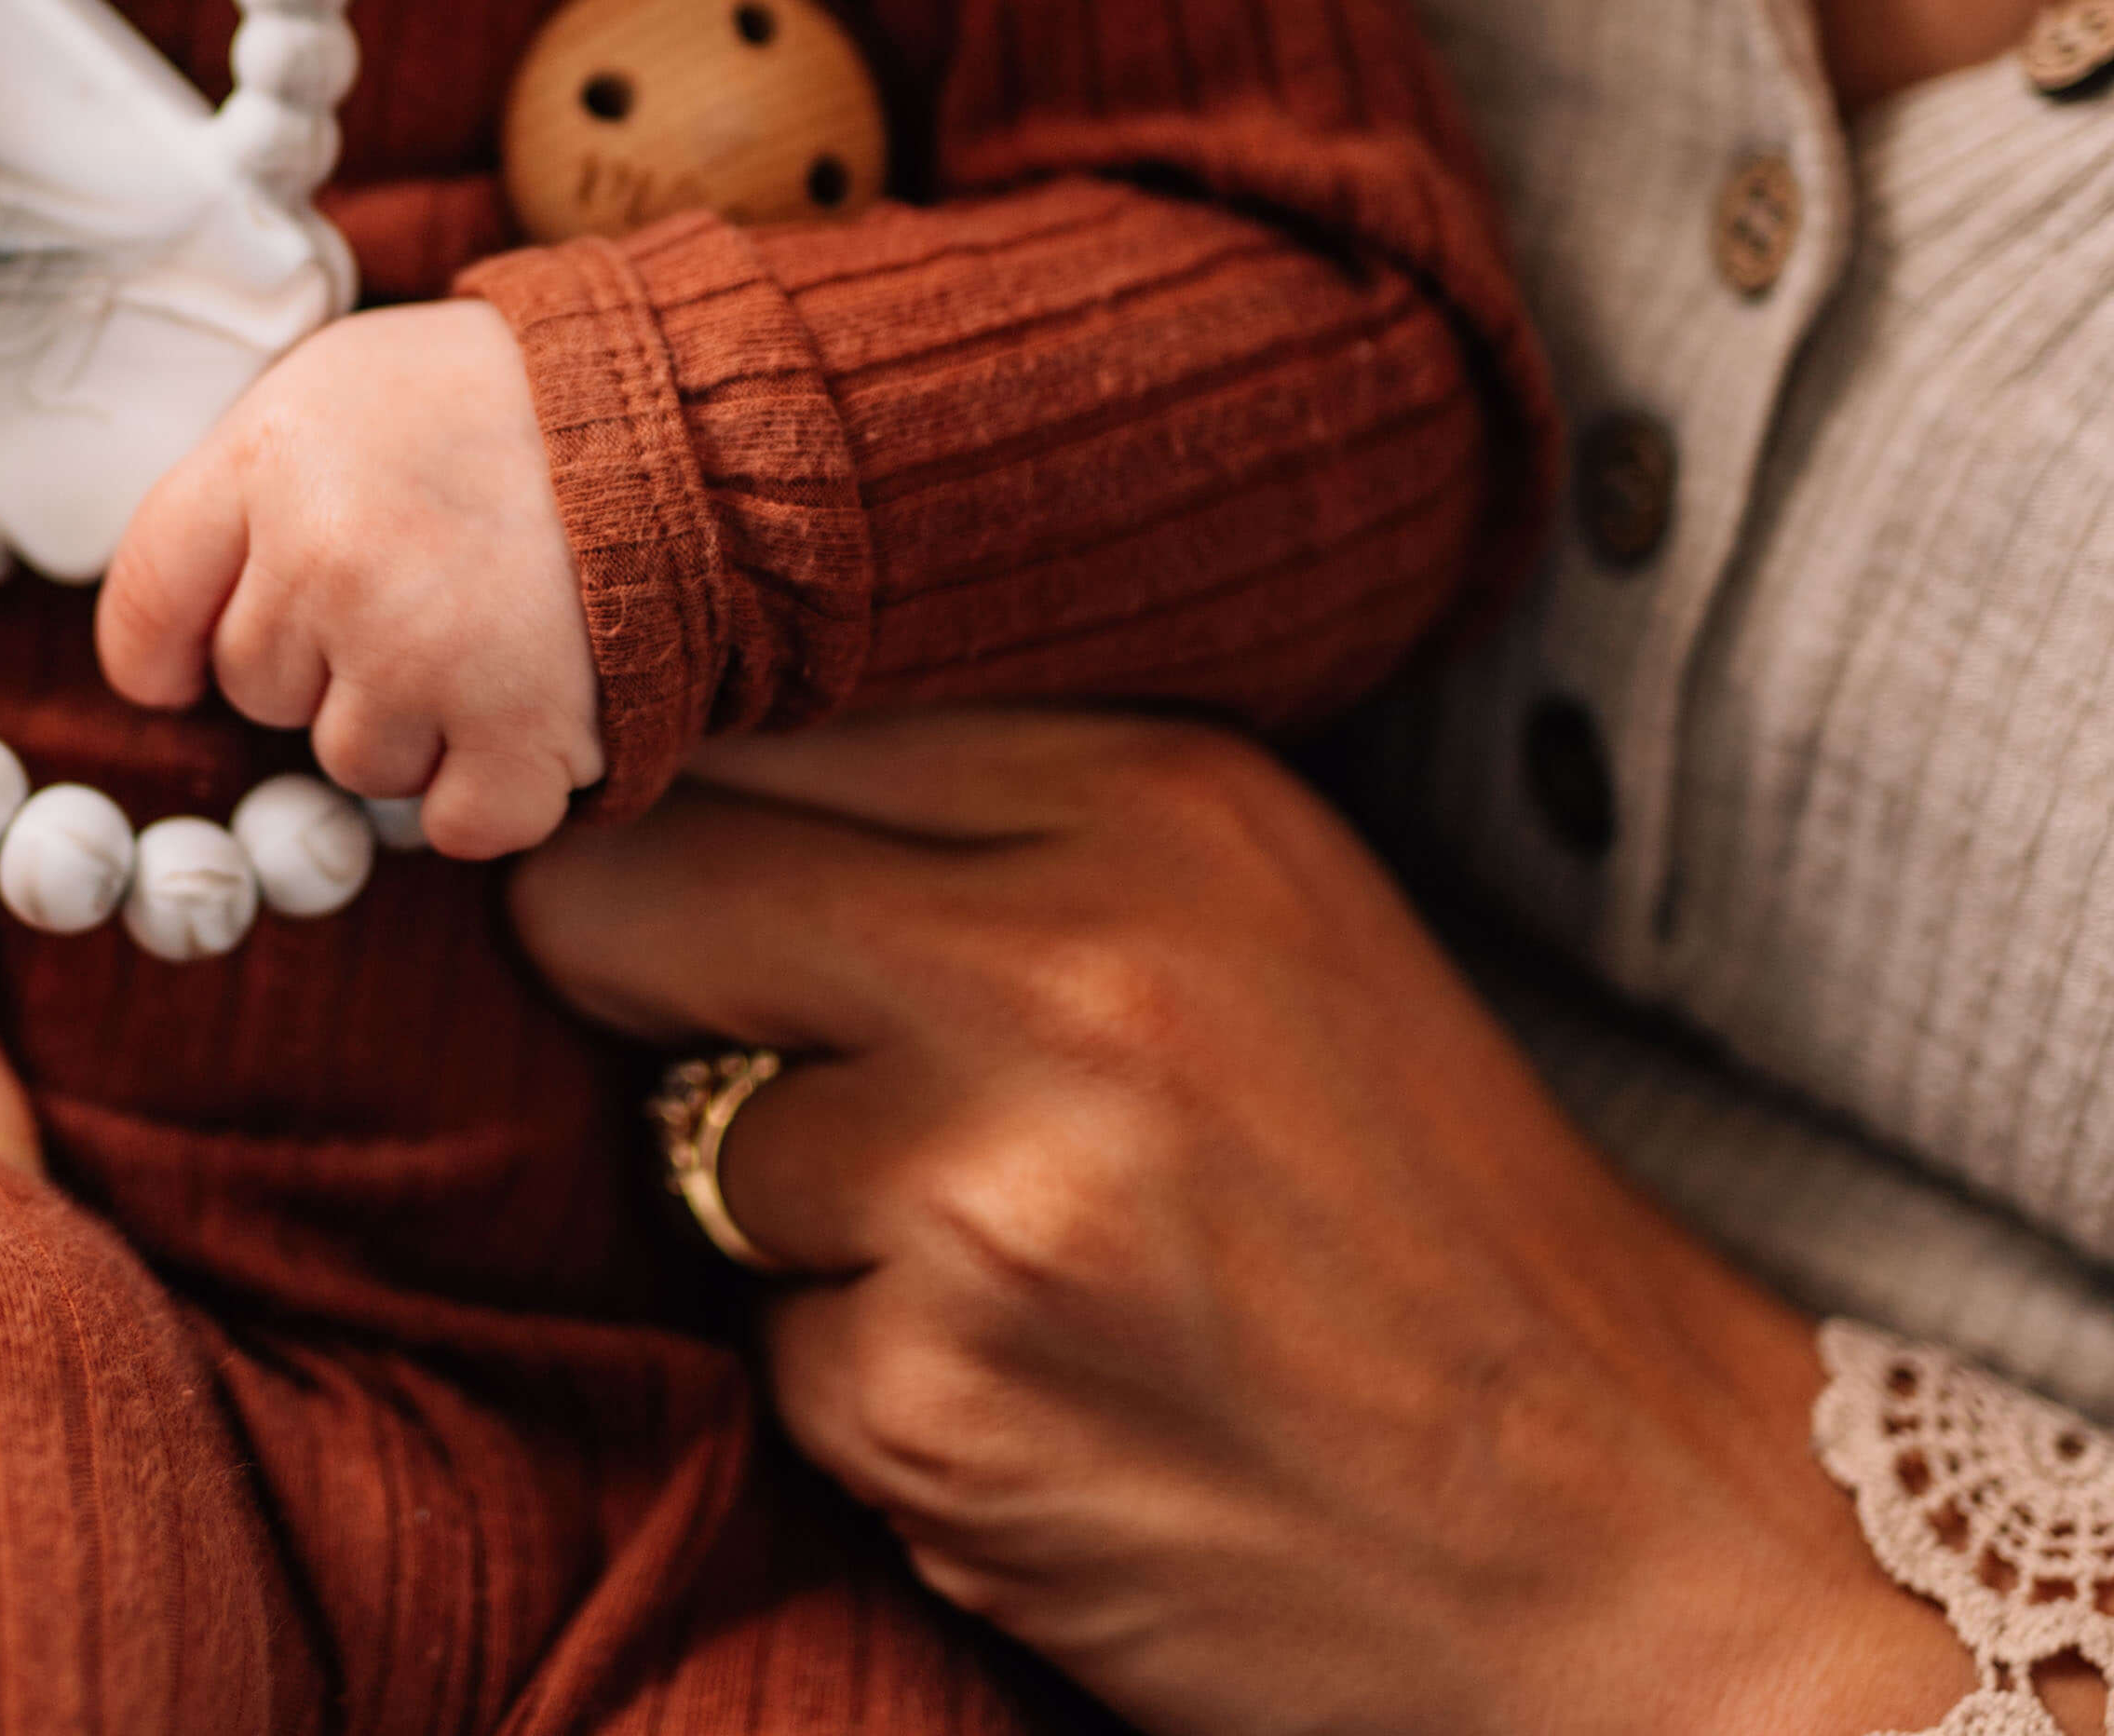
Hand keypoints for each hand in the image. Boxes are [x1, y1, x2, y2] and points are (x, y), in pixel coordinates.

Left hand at [95, 299, 602, 858]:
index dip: (167, 648)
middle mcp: (331, 561)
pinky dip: (493, 788)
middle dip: (322, 654)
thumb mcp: (326, 387)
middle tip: (415, 575)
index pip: (144, 606)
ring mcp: (424, 653)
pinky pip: (458, 825)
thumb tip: (162, 645)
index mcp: (268, 461)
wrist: (665, 409)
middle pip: (256, 689)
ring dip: (411, 721)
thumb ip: (233, 497)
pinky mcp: (522, 728)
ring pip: (352, 762)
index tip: (191, 659)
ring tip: (480, 619)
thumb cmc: (480, 400)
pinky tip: (523, 704)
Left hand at [511, 713, 2021, 1735]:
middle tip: (739, 1041)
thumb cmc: (1415, 1206)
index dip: (655, 802)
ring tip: (1021, 1264)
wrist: (1631, 1538)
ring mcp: (989, 1194)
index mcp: (1148, 795)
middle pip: (631, 900)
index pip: (745, 725)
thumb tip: (666, 765)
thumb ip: (990, 815)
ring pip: (695, 1150)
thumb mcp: (1249, 907)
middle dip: (631, 972)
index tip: (642, 847)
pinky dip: (875, 1387)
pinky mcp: (939, 1402)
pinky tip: (1053, 1400)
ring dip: (802, 1223)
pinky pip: (775, 1354)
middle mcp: (1062, 964)